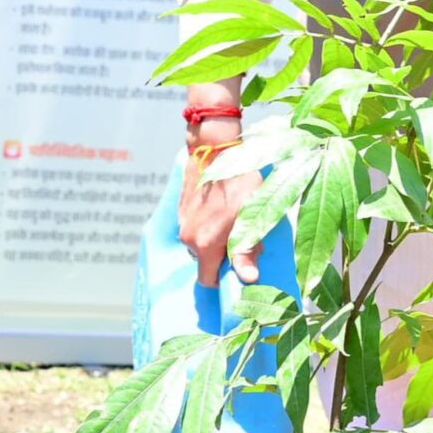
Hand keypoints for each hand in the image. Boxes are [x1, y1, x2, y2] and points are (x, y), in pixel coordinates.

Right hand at [178, 138, 264, 289]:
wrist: (214, 151)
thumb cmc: (239, 183)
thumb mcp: (250, 216)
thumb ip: (247, 250)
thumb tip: (249, 279)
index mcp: (205, 245)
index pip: (207, 280)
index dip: (222, 279)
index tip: (235, 269)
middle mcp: (189, 238)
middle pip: (205, 262)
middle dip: (221, 257)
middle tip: (240, 238)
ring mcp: (182, 223)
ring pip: (200, 243)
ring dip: (214, 239)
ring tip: (231, 220)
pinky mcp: (181, 211)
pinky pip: (195, 228)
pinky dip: (206, 225)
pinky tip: (220, 210)